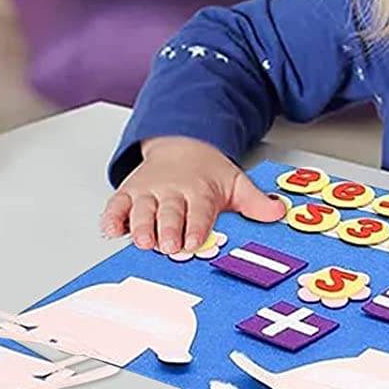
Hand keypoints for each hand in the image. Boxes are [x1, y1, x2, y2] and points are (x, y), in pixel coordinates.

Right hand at [101, 136, 284, 254]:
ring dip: (140, 225)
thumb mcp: (234, 181)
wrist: (180, 143)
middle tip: (167, 246)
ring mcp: (147, 192)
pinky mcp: (128, 193)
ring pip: (141, 209)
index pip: (198, 210)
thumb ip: (254, 200)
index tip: (193, 242)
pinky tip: (111, 229)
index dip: (195, 227)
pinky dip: (112, 217)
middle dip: (167, 229)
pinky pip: (117, 204)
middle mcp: (171, 190)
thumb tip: (277, 212)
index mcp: (198, 190)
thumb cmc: (206, 172)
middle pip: (168, 212)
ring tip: (142, 241)